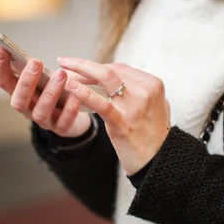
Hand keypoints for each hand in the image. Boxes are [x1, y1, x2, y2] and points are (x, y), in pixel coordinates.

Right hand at [0, 48, 91, 137]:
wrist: (74, 119)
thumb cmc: (55, 94)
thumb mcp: (41, 79)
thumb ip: (28, 68)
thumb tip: (11, 50)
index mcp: (20, 95)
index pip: (4, 83)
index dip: (0, 68)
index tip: (2, 50)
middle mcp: (28, 110)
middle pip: (19, 100)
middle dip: (26, 81)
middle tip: (36, 62)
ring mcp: (44, 121)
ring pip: (41, 111)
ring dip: (50, 92)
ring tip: (61, 74)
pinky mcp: (62, 129)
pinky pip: (64, 122)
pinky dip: (70, 109)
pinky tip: (75, 95)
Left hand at [58, 57, 170, 174]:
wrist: (160, 161)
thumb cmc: (154, 136)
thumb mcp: (156, 106)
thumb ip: (141, 91)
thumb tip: (120, 80)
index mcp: (153, 84)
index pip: (119, 68)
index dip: (97, 67)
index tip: (80, 68)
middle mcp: (145, 91)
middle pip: (110, 70)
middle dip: (84, 65)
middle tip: (65, 61)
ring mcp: (134, 106)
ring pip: (105, 78)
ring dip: (81, 71)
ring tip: (63, 70)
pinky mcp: (123, 122)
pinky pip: (101, 103)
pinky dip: (84, 92)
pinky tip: (70, 87)